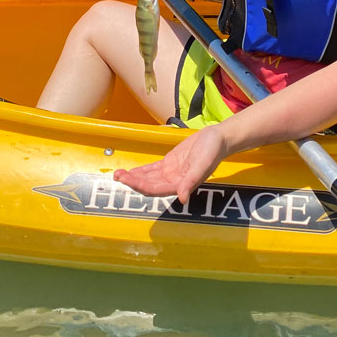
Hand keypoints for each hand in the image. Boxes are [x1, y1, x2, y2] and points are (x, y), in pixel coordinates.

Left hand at [113, 126, 229, 203]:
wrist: (218, 138)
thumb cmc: (213, 151)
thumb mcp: (203, 164)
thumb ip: (191, 181)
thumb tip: (183, 198)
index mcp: (181, 184)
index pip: (156, 189)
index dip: (140, 186)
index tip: (128, 180)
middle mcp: (174, 181)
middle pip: (148, 185)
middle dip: (132, 182)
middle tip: (118, 175)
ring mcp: (171, 173)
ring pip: (148, 178)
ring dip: (134, 177)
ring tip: (119, 173)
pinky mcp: (170, 163)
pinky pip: (152, 170)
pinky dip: (141, 171)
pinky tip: (131, 172)